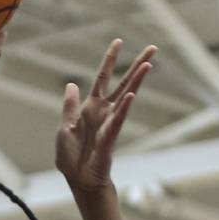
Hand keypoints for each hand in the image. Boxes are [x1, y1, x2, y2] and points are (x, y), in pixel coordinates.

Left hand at [56, 38, 155, 192]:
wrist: (77, 178)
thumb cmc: (71, 156)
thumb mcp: (65, 126)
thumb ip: (69, 106)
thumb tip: (71, 85)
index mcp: (91, 107)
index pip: (103, 78)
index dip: (110, 60)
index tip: (119, 41)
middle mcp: (104, 111)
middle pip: (123, 82)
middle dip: (137, 65)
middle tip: (153, 48)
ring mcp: (110, 121)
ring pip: (127, 96)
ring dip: (137, 80)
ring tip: (148, 64)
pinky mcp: (110, 135)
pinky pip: (119, 119)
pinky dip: (125, 107)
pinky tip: (132, 95)